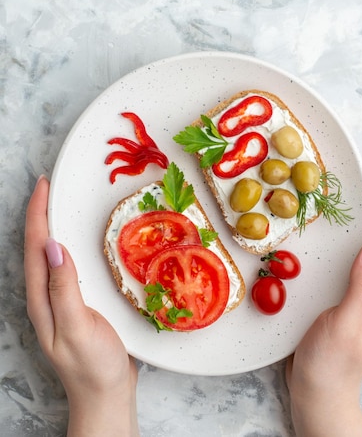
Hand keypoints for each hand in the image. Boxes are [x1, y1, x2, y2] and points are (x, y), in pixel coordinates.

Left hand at [24, 176, 139, 436]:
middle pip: (39, 246)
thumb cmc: (93, 366)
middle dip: (41, 214)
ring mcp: (62, 298)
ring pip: (53, 254)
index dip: (38, 215)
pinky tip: (83, 239)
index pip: (36, 248)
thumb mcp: (77, 329)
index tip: (44, 187)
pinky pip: (70, 263)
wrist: (106, 394)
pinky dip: (72, 243)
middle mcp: (47, 295)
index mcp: (42, 299)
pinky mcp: (78, 301)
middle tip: (51, 187)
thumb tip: (55, 248)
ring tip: (62, 203)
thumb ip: (64, 290)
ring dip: (54, 225)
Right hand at [286, 179, 361, 436]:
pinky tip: (325, 243)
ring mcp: (358, 299)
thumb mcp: (346, 326)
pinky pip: (345, 266)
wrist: (319, 394)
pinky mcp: (341, 302)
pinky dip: (339, 247)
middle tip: (354, 189)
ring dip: (355, 228)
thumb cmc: (331, 365)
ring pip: (361, 254)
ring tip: (341, 207)